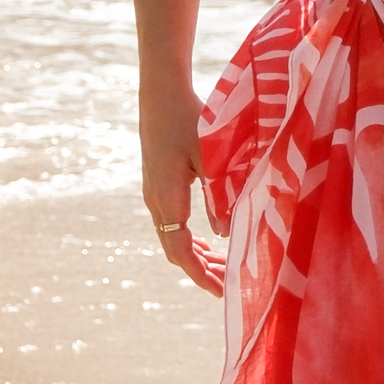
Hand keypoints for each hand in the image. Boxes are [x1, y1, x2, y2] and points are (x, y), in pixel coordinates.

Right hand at [140, 86, 224, 295]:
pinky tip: (206, 240)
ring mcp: (154, 192)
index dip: (201, 275)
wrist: (161, 92)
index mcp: (167, 198)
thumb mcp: (210, 157)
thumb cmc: (190, 119)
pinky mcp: (158, 182)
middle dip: (202, 269)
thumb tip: (224, 234)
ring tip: (221, 266)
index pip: (181, 251)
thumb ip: (218, 195)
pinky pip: (171, 221)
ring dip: (196, 254)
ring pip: (173, 236)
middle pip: (176, 249)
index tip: (222, 291)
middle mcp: (155, 200)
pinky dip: (189, 237)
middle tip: (229, 283)